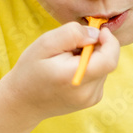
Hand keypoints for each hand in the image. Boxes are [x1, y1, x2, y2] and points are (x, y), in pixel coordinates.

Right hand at [3, 22, 119, 122]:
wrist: (22, 102)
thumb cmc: (30, 69)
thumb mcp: (45, 43)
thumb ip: (71, 34)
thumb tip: (96, 34)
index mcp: (75, 77)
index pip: (109, 59)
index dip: (110, 41)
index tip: (99, 30)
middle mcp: (87, 92)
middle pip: (108, 61)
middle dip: (96, 47)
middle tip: (71, 46)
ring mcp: (90, 99)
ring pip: (104, 68)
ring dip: (92, 58)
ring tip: (66, 60)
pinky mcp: (91, 100)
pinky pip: (99, 76)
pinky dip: (90, 67)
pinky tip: (70, 70)